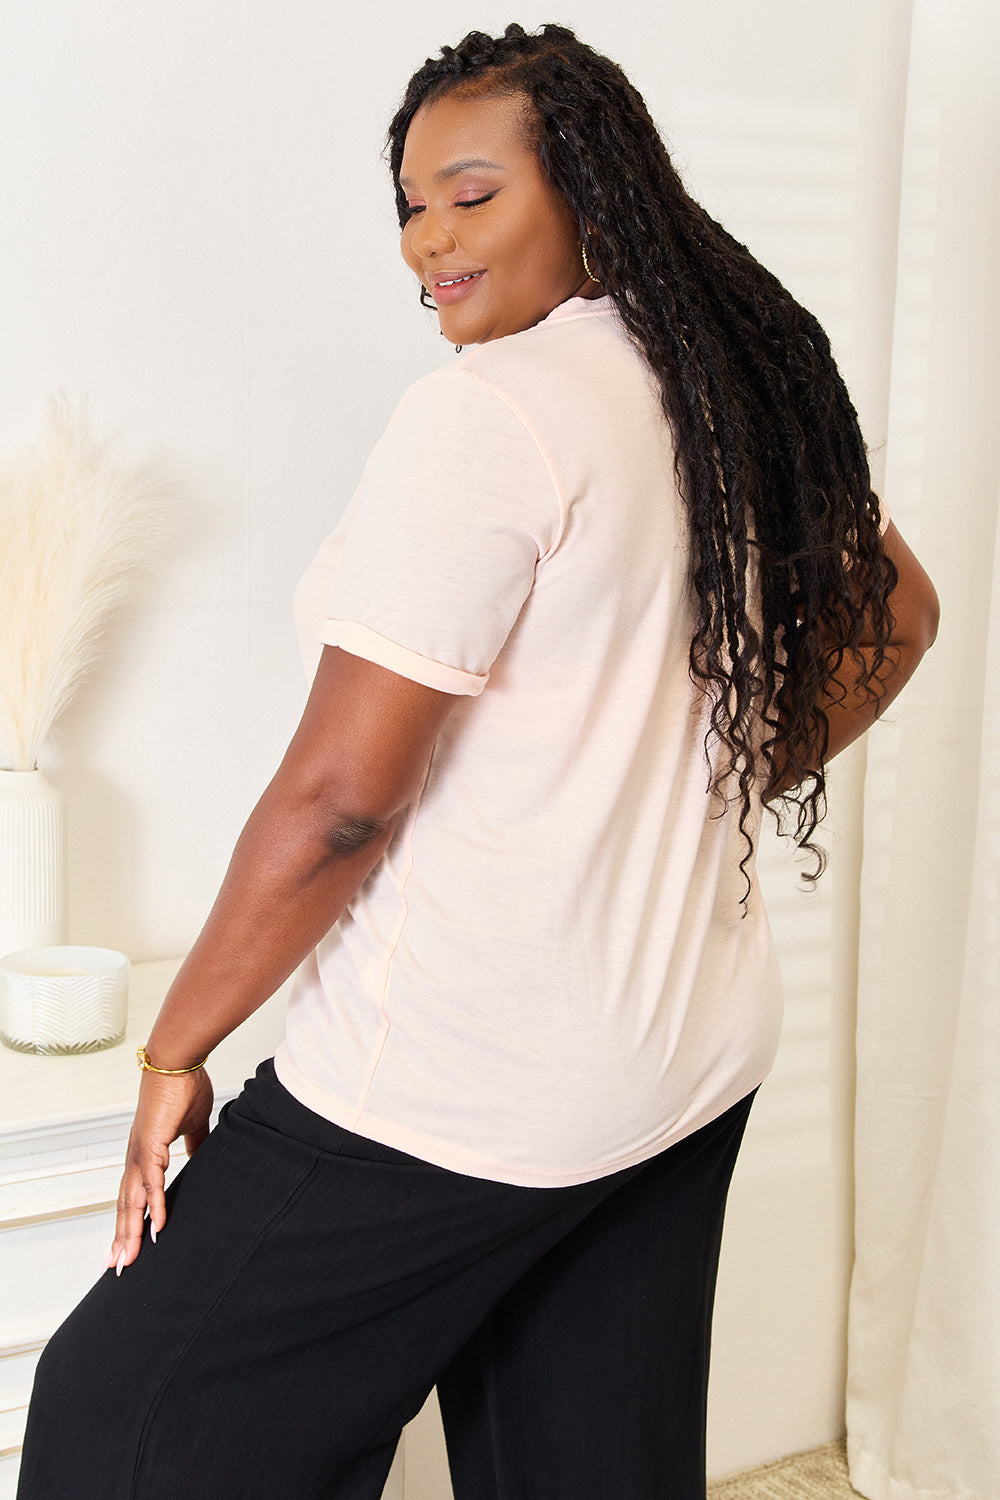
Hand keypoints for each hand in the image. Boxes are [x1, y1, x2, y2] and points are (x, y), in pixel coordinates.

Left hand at [106, 1066, 213, 1273]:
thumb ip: (194, 1143)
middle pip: (125, 1205)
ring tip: (128, 1259)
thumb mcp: (193, 1123)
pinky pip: (152, 1183)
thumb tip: (199, 1158)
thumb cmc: (182, 1087)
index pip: (132, 1195)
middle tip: (118, 1267)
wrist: (177, 1063)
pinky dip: (153, 1206)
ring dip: (130, 1231)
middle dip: (121, 1238)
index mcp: (144, 1153)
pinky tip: (157, 1226)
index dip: (128, 1221)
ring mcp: (140, 1152)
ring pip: (132, 1201)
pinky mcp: (151, 1145)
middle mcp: (137, 1157)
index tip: (125, 1245)